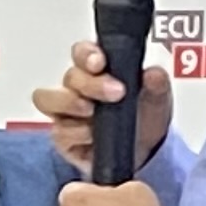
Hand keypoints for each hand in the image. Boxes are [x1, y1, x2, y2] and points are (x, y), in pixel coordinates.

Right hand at [31, 39, 173, 175]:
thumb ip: (157, 84)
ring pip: (48, 99)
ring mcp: (66, 112)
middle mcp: (77, 88)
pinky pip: (58, 131)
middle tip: (115, 92)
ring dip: (70, 103)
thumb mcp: (157, 99)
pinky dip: (76, 133)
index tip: (100, 62)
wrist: (144, 153)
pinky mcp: (63, 137)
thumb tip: (154, 74)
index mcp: (97, 69)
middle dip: (90, 83)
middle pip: (69, 76)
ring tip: (91, 112)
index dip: (87, 54)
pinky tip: (92, 137)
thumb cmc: (143, 117)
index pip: (82, 53)